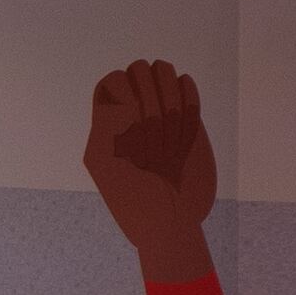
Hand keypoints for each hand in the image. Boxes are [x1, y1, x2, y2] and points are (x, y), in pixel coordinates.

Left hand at [84, 56, 218, 284]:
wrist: (172, 224)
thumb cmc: (135, 203)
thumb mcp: (108, 167)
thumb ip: (108, 125)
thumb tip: (127, 95)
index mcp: (107, 125)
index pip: (112, 81)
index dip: (124, 95)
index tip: (131, 128)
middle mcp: (132, 114)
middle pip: (138, 71)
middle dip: (149, 100)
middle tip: (154, 143)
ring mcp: (161, 113)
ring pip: (162, 71)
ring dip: (169, 97)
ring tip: (172, 134)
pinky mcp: (187, 120)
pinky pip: (187, 85)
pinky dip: (188, 99)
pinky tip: (187, 130)